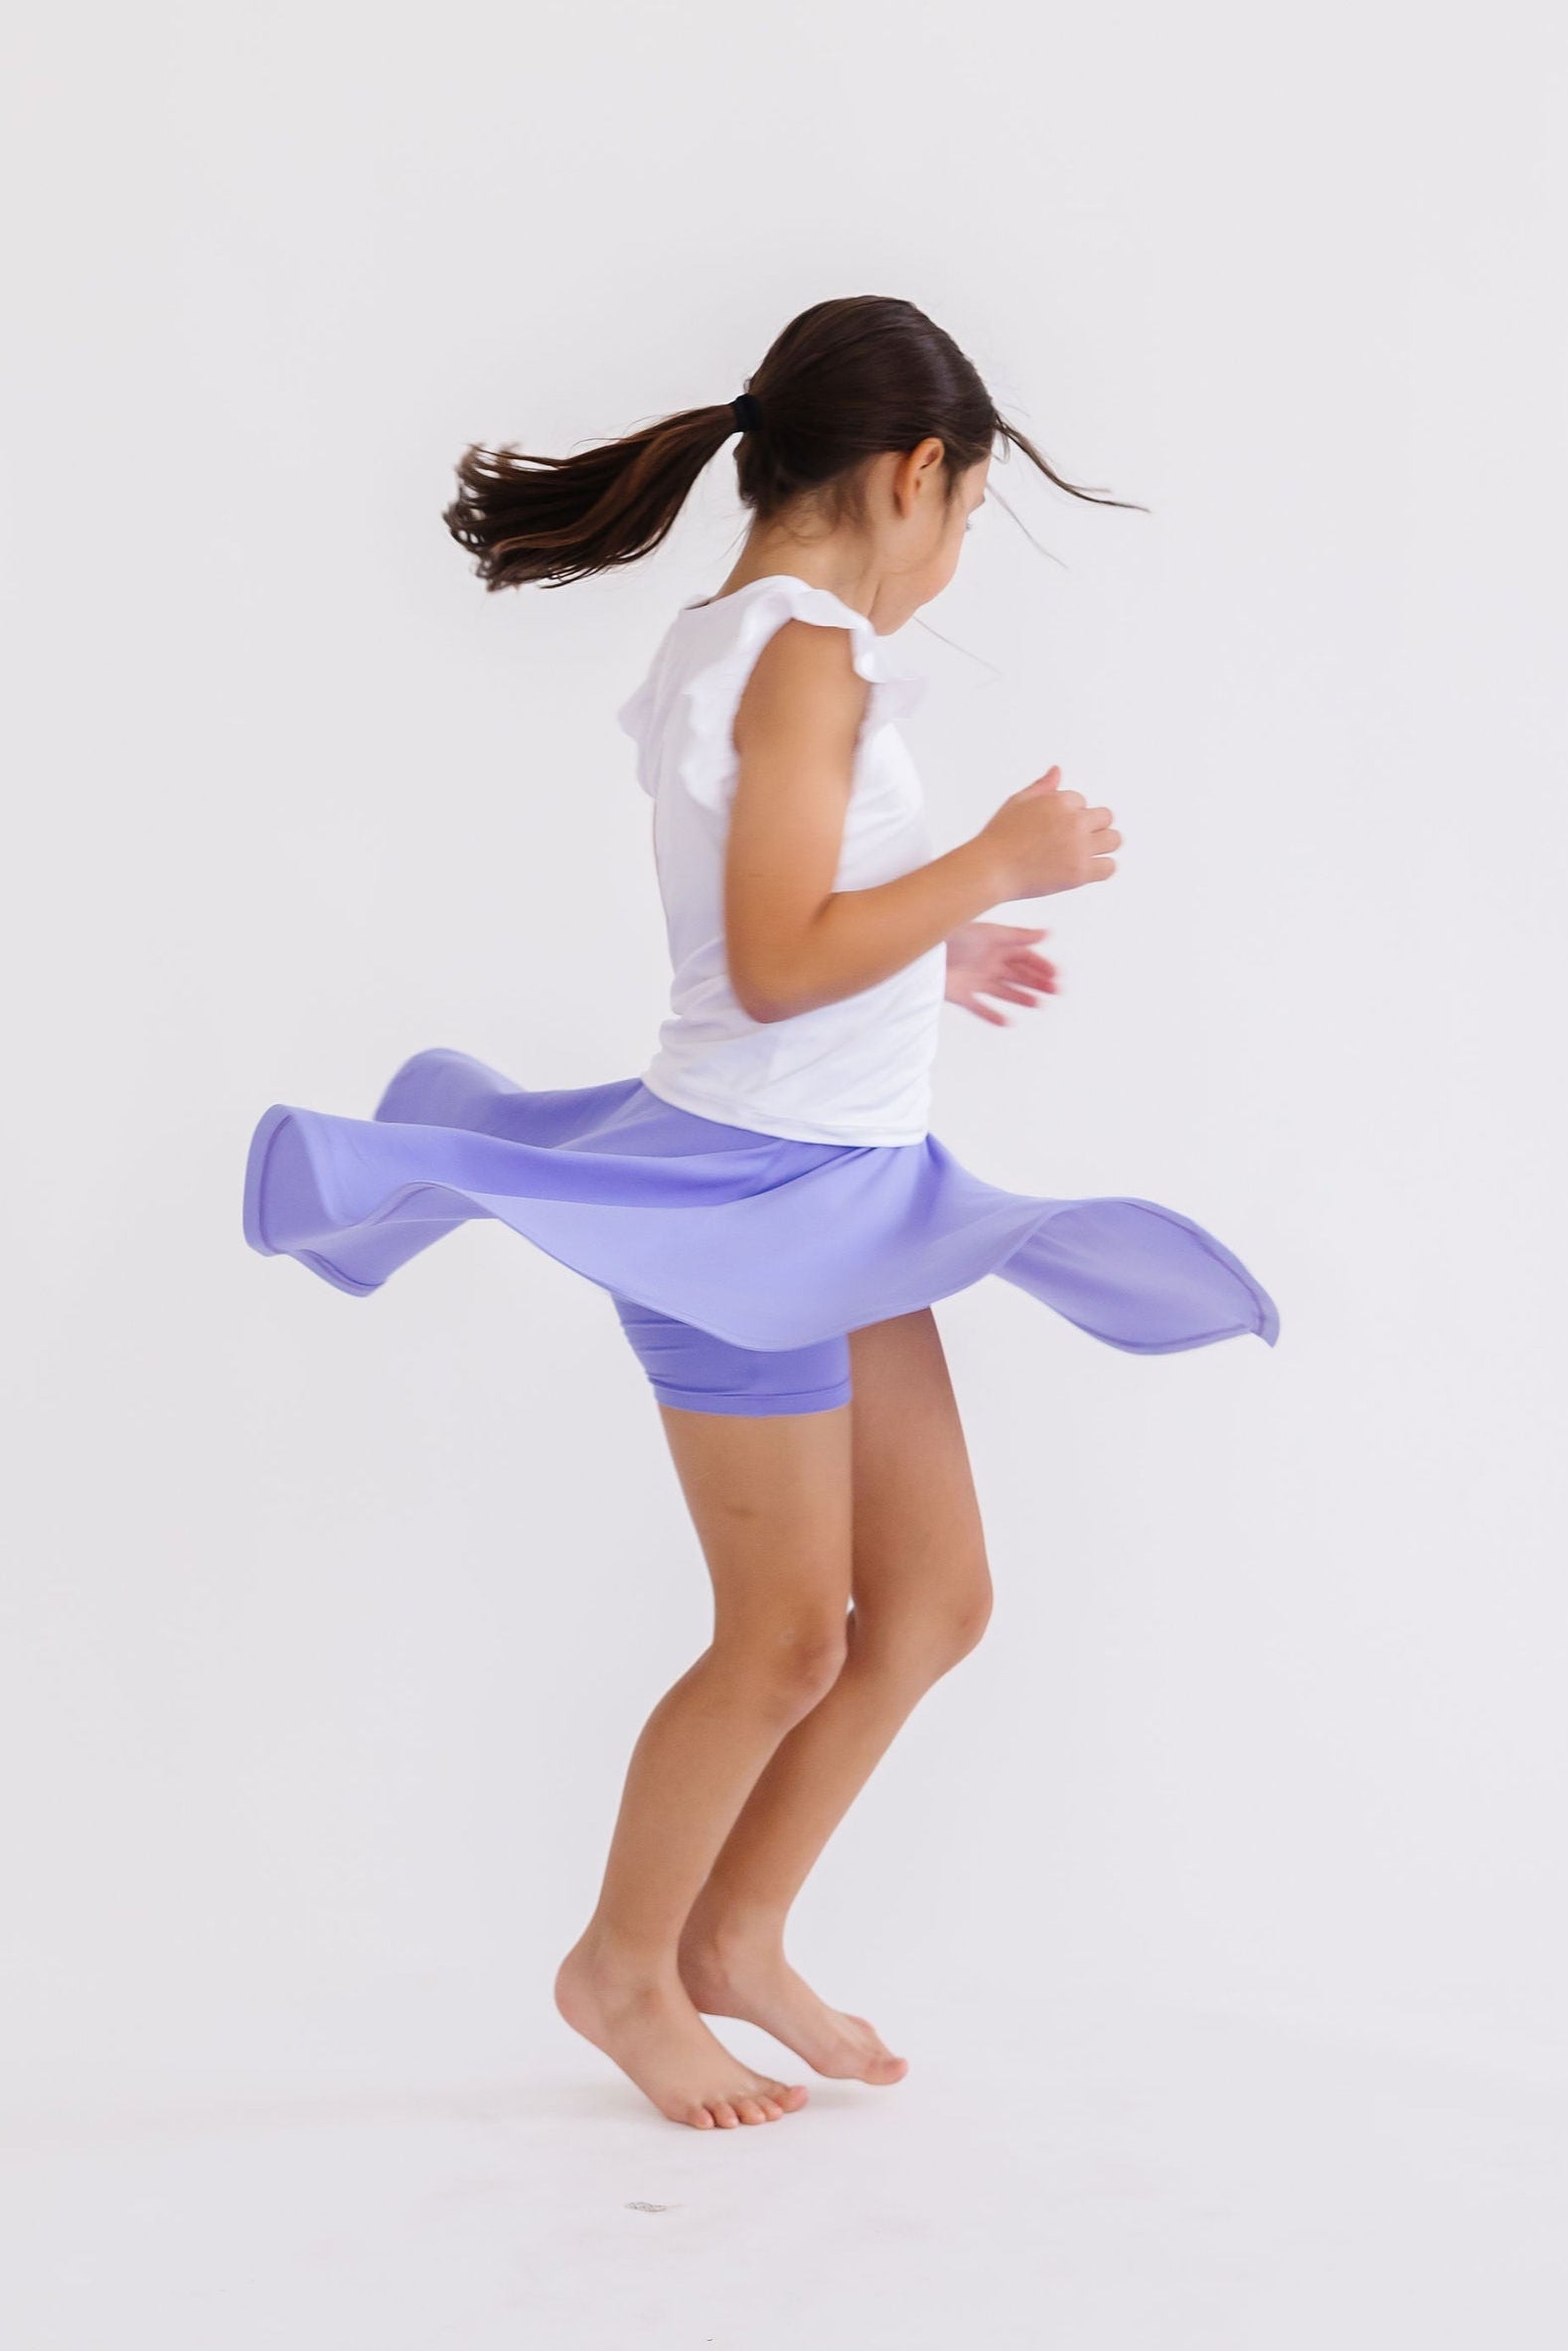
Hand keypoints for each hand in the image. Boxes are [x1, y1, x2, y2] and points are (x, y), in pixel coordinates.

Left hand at [943, 921, 1058, 1026]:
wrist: (924, 951)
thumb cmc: (955, 935)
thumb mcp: (991, 933)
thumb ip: (1019, 936)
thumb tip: (1047, 933)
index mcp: (995, 946)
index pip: (1024, 957)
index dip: (1040, 965)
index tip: (1055, 975)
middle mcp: (987, 963)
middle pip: (1017, 975)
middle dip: (1037, 982)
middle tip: (1055, 991)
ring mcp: (975, 980)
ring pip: (1003, 991)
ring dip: (1021, 997)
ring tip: (1037, 1004)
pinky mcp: (961, 995)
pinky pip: (979, 1008)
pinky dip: (991, 1015)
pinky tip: (1006, 1021)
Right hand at [973, 766, 1119, 899]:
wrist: (991, 869)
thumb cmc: (999, 838)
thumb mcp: (1017, 802)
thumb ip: (1042, 787)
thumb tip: (1057, 771)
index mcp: (1060, 801)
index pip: (1082, 801)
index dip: (1071, 813)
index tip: (1058, 826)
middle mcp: (1073, 822)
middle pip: (1105, 817)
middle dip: (1093, 825)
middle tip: (1078, 838)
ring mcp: (1079, 847)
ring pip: (1114, 839)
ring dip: (1104, 843)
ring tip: (1089, 851)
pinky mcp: (1080, 872)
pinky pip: (1110, 867)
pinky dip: (1103, 867)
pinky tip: (1089, 868)